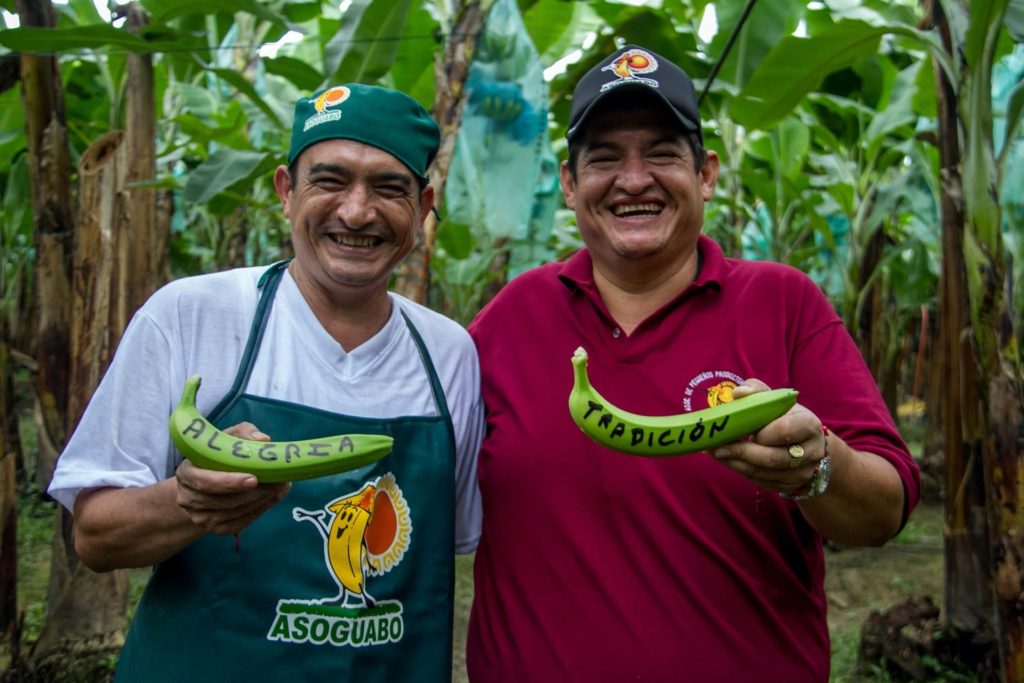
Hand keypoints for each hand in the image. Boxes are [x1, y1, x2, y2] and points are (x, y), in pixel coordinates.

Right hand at [175, 421, 291, 534]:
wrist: (203, 484)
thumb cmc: (217, 456)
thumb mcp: (225, 438)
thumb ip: (242, 433)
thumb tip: (263, 439)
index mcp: (187, 473)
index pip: (205, 482)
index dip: (229, 482)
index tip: (254, 479)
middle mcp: (189, 498)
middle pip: (224, 501)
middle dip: (255, 492)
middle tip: (279, 481)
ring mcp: (201, 517)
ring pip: (235, 513)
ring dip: (262, 501)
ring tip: (281, 487)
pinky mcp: (216, 529)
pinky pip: (241, 522)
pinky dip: (260, 510)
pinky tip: (273, 497)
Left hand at [712, 379, 825, 496]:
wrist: (806, 442)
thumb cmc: (785, 416)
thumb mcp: (776, 400)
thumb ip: (757, 391)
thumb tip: (738, 393)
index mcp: (809, 425)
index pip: (784, 431)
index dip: (762, 432)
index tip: (744, 429)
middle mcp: (811, 452)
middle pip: (772, 457)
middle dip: (740, 451)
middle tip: (716, 446)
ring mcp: (802, 472)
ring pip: (763, 473)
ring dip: (734, 463)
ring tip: (715, 452)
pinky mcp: (791, 486)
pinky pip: (760, 481)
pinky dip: (740, 470)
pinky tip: (725, 459)